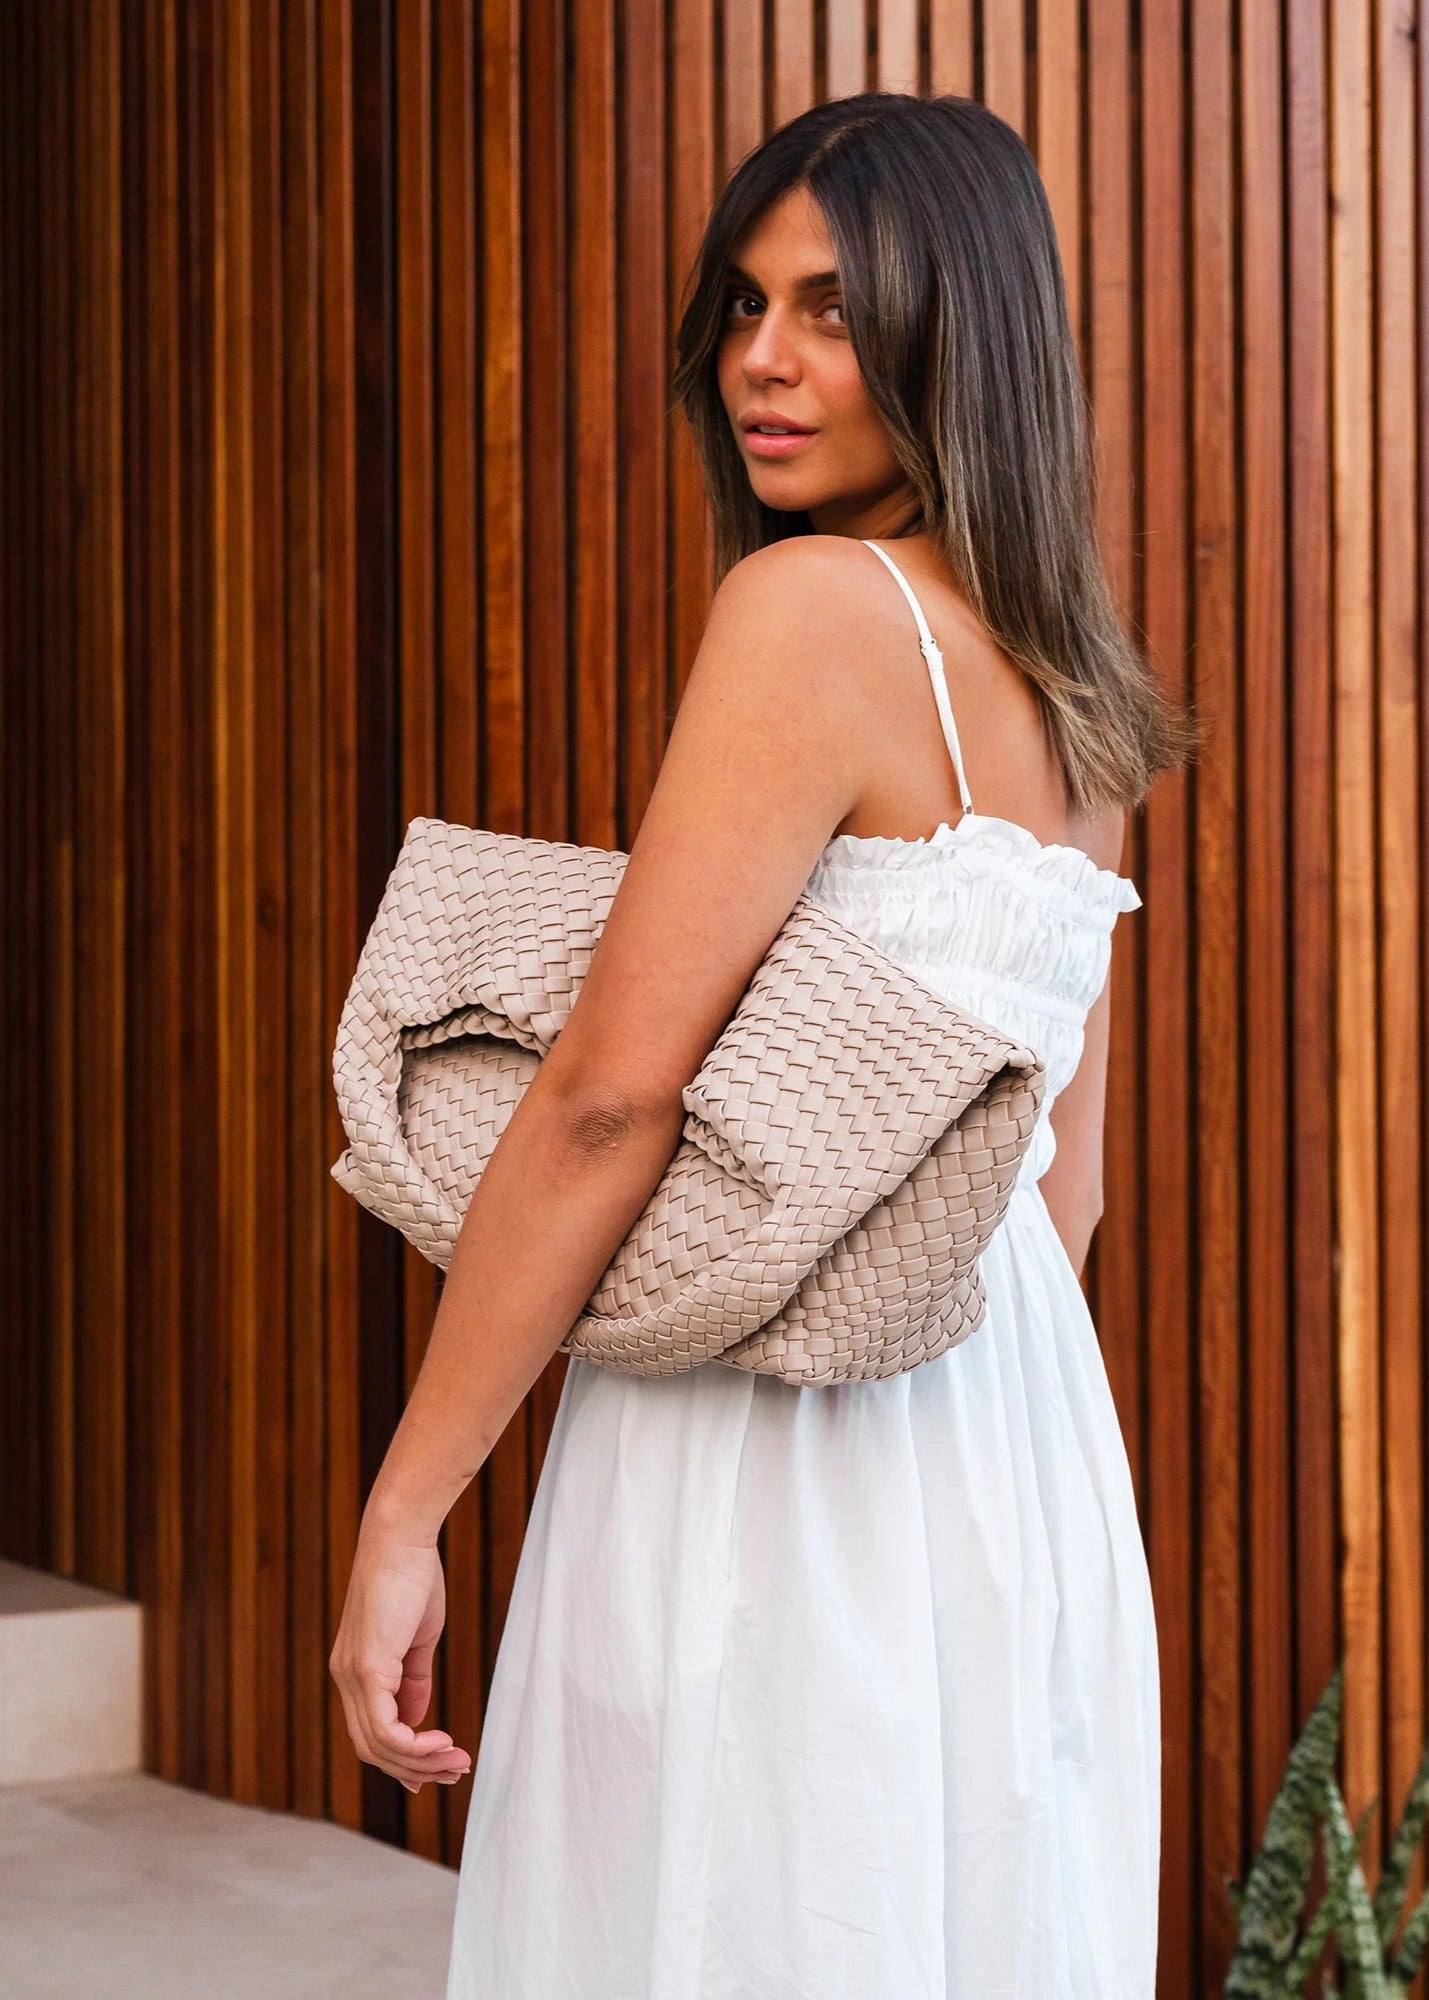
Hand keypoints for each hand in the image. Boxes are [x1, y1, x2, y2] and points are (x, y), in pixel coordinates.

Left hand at [329, 1521, 471, 1793]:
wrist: (401, 1537)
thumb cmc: (413, 1577)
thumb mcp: (417, 1639)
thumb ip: (413, 1680)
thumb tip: (416, 1722)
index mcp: (354, 1671)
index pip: (370, 1733)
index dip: (402, 1760)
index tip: (435, 1771)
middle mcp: (345, 1679)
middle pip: (372, 1749)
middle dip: (416, 1768)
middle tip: (456, 1770)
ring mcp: (352, 1676)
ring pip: (378, 1746)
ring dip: (421, 1762)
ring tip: (457, 1760)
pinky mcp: (367, 1669)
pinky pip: (385, 1729)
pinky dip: (415, 1746)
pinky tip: (442, 1740)